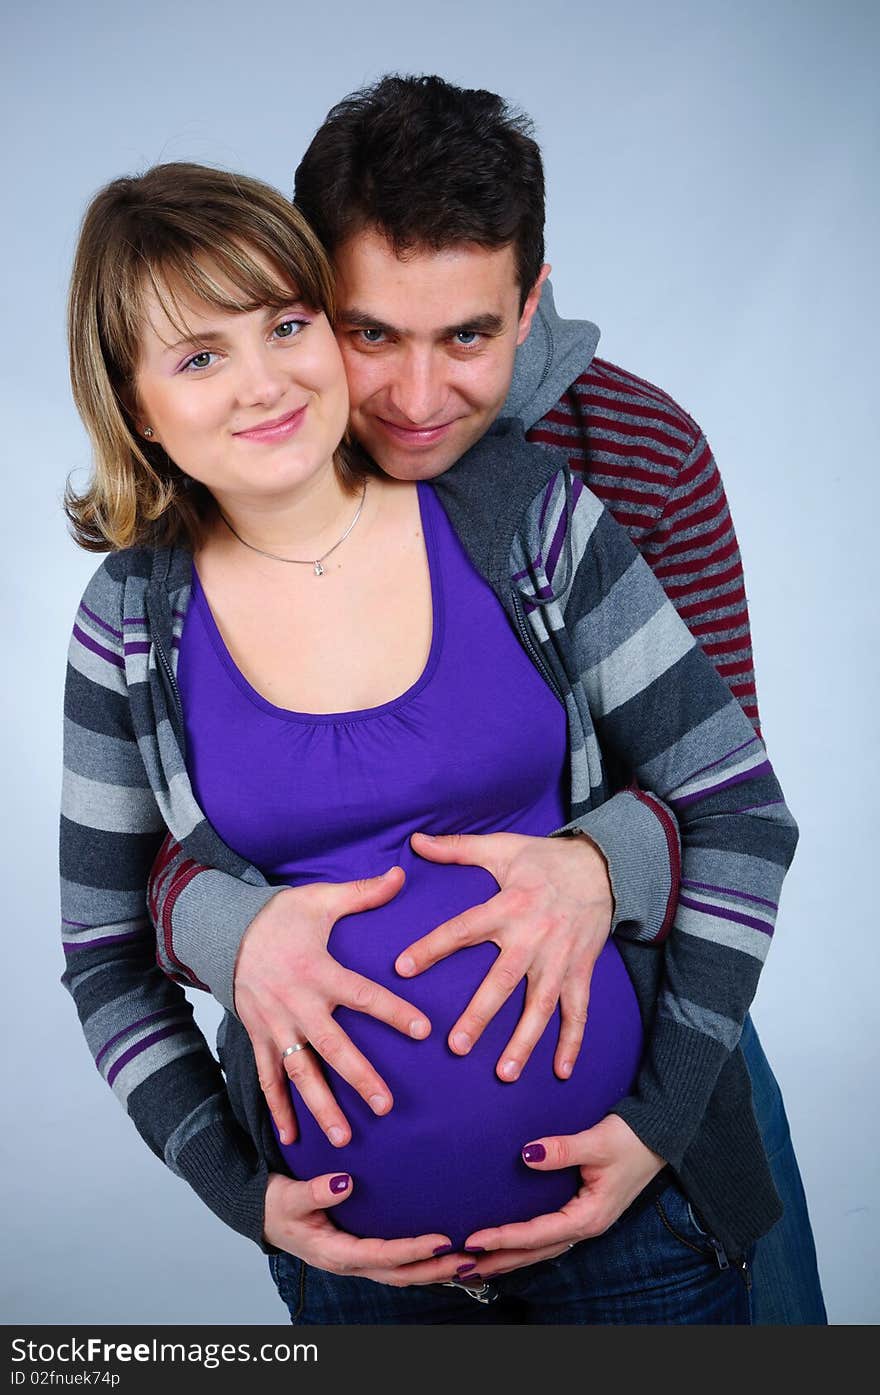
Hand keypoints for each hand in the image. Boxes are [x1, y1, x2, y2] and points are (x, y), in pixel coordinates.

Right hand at [234, 868, 430, 1147]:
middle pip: (332, 1047)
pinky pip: (267, 1078)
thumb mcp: (320, 899)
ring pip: (299, 1073)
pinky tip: (292, 1139)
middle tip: (385, 1105)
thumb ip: (363, 893)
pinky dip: (278, 1109)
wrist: (223, 929)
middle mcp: (296, 1004)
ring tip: (343, 1137)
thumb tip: (401, 874)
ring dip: (320, 1106)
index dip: (393, 1011)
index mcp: (317, 971)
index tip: (423, 1030)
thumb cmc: (280, 915)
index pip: (362, 995)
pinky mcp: (258, 1037)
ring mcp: (274, 1026)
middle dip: (359, 1078)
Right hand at [263, 1172, 469, 1286]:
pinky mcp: (362, 1251)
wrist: (263, 1215)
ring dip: (435, 1270)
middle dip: (436, 1270)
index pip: (381, 1256)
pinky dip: (423, 1262)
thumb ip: (314, 1191)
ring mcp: (358, 1260)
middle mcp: (350, 1262)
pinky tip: (445, 1254)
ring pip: (402, 1273)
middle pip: (400, 1274)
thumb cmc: (275, 1206)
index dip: (413, 1250)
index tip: (443, 1241)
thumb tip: (344, 1182)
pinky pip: (397, 1263)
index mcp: (334, 1252)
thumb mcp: (288, 1197)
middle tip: (470, 1258)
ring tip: (469, 1261)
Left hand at [398, 831, 612, 1081]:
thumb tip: (415, 841)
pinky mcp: (581, 970)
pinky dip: (572, 1042)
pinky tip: (560, 1071)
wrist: (604, 866)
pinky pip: (578, 1011)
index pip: (462, 929)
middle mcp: (533, 936)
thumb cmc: (544, 859)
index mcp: (507, 906)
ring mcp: (560, 958)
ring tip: (503, 1072)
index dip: (432, 947)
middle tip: (456, 1046)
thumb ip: (456, 848)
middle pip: (504, 981)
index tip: (402, 968)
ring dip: (524, 1040)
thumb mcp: (501, 847)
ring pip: (541, 1005)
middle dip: (481, 1015)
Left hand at [460, 1115, 664, 1279]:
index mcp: (589, 1217)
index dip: (505, 1238)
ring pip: (540, 1248)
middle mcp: (585, 1227)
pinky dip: (523, 1244)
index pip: (538, 1234)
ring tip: (475, 1264)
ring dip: (508, 1257)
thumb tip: (527, 1155)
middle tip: (461, 1266)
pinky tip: (506, 1245)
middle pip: (535, 1252)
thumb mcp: (597, 1142)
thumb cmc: (630, 1139)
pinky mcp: (582, 1212)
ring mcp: (584, 1222)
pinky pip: (547, 1236)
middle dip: (499, 1260)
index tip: (473, 1239)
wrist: (659, 1136)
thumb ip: (562, 1150)